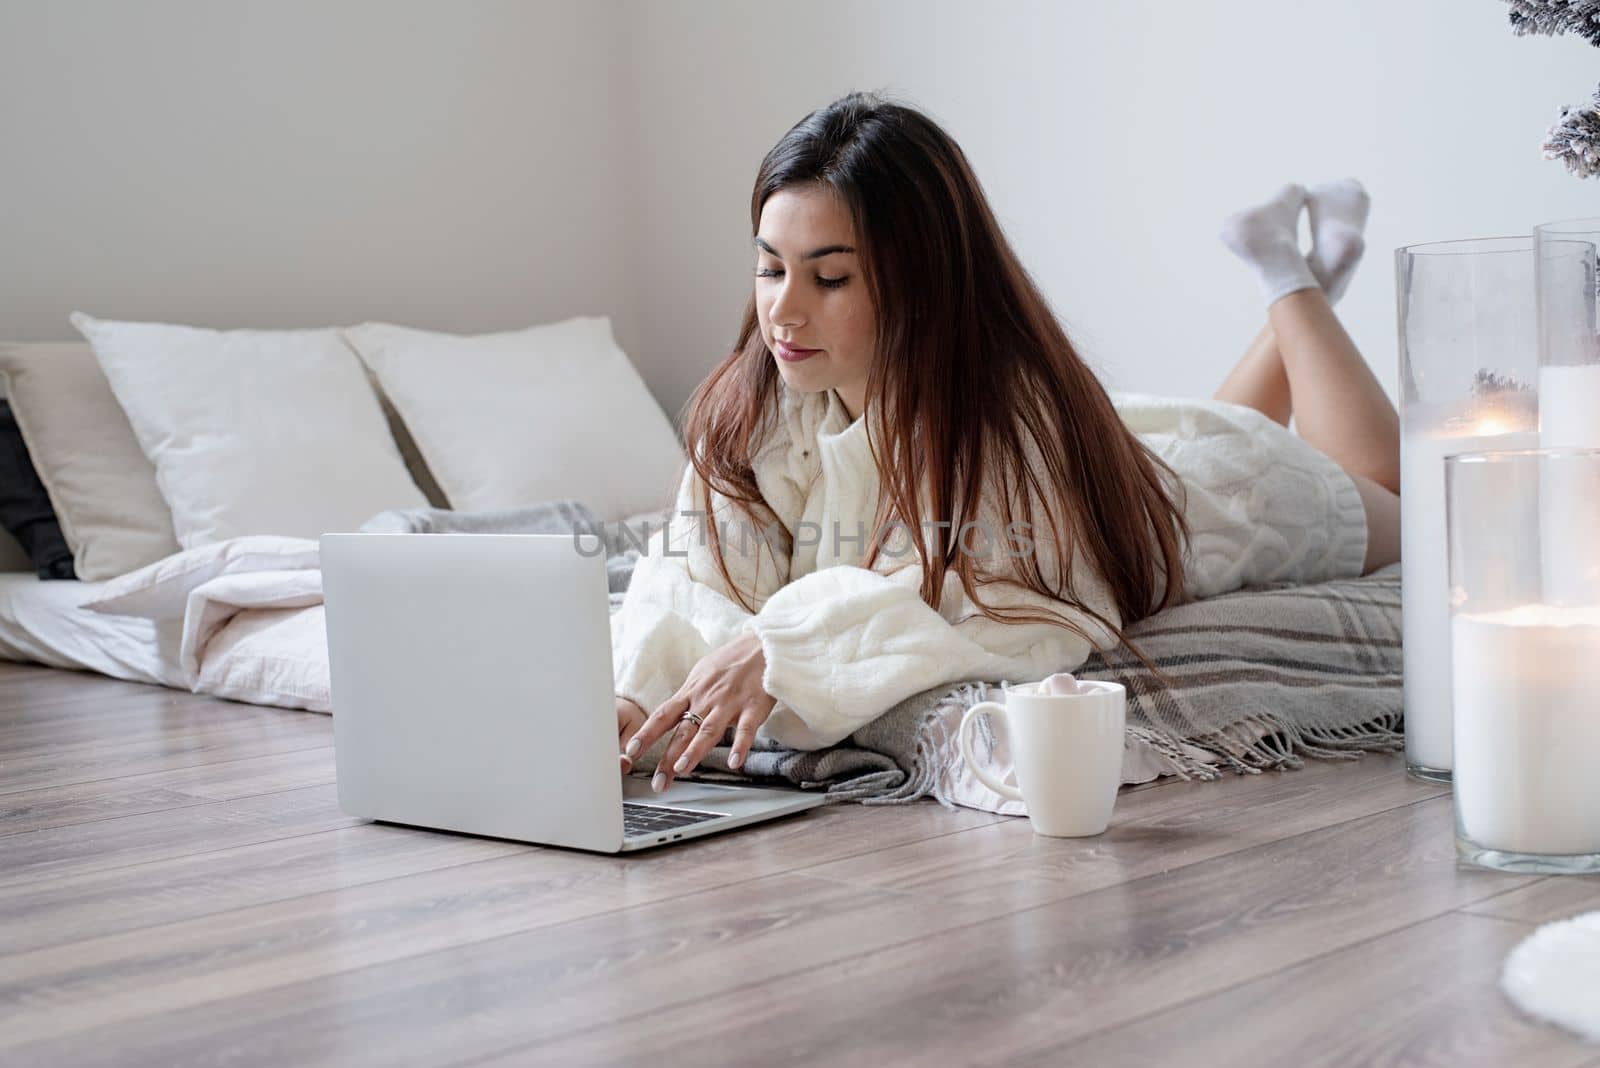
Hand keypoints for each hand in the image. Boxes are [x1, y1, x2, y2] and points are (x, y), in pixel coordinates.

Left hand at [623, 631, 775, 791]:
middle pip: (682, 731)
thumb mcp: (701, 674)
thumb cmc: (732, 661)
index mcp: (691, 691)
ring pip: (708, 730)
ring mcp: (730, 703)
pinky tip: (734, 761)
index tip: (630, 752)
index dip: (646, 735)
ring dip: (694, 751)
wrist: (764, 645)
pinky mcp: (754, 707)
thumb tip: (670, 715)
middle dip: (667, 758)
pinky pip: (745, 729)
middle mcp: (706, 699)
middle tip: (658, 782)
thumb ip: (688, 697)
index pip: (662, 716)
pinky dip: (740, 746)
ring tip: (681, 770)